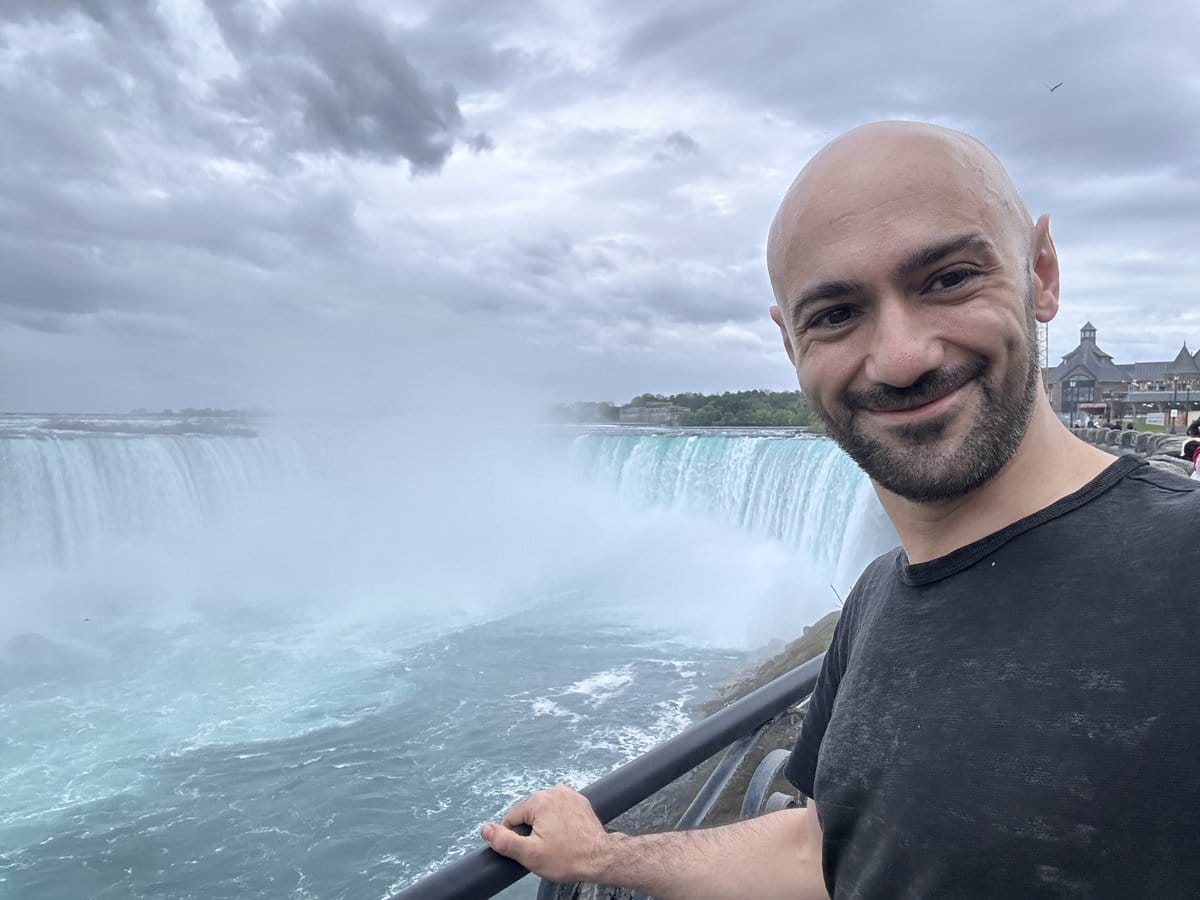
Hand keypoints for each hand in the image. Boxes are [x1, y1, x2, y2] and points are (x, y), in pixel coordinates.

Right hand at [479, 784, 616, 883]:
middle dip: (532, 830)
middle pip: (529, 812)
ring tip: (558, 842)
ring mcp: (569, 794)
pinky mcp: (579, 800)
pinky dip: (559, 820)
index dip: (517, 837)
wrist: (601, 858)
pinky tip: (566, 835)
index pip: (512, 818)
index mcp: (539, 800)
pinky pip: (559, 809)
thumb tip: (485, 829)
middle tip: (546, 848)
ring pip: (544, 811)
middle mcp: (553, 791)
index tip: (531, 849)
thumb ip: (505, 841)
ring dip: (545, 825)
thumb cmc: (566, 858)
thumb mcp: (530, 854)